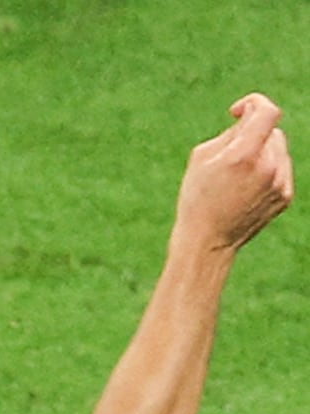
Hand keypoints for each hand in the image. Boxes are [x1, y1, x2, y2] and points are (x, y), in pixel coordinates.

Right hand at [177, 93, 291, 254]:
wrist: (207, 242)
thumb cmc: (197, 198)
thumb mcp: (201, 158)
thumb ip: (231, 132)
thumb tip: (250, 120)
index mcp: (243, 156)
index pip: (268, 112)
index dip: (254, 103)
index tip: (238, 112)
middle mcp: (268, 167)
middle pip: (272, 131)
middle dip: (254, 135)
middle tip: (230, 156)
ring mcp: (280, 183)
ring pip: (279, 149)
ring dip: (262, 153)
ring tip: (238, 177)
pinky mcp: (285, 196)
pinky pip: (282, 169)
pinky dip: (268, 171)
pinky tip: (247, 189)